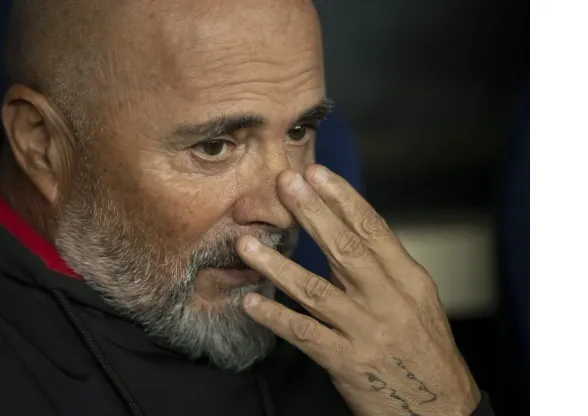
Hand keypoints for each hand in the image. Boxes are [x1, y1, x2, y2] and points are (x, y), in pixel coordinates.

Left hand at [236, 165, 480, 415]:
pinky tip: (250, 303)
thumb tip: (343, 232)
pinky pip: (305, 335)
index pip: (373, 229)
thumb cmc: (424, 350)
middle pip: (346, 249)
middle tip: (284, 184)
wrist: (441, 409)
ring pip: (317, 292)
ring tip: (248, 245)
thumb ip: (381, 269)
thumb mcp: (415, 302)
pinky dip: (276, 318)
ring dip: (279, 266)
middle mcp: (389, 301)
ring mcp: (367, 332)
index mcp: (408, 280)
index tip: (316, 173)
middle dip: (312, 214)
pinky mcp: (348, 363)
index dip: (342, 199)